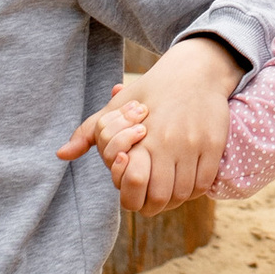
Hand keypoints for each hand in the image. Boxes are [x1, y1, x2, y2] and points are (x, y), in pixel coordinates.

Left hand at [59, 36, 243, 214]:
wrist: (196, 69)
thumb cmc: (152, 90)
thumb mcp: (117, 106)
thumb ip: (90, 133)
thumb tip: (61, 155)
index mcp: (141, 134)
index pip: (132, 184)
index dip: (129, 194)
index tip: (130, 185)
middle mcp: (168, 141)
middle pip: (159, 198)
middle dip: (150, 203)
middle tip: (148, 197)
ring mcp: (193, 145)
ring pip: (182, 194)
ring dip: (172, 199)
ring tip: (166, 189)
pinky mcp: (213, 145)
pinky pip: (203, 184)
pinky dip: (192, 191)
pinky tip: (184, 182)